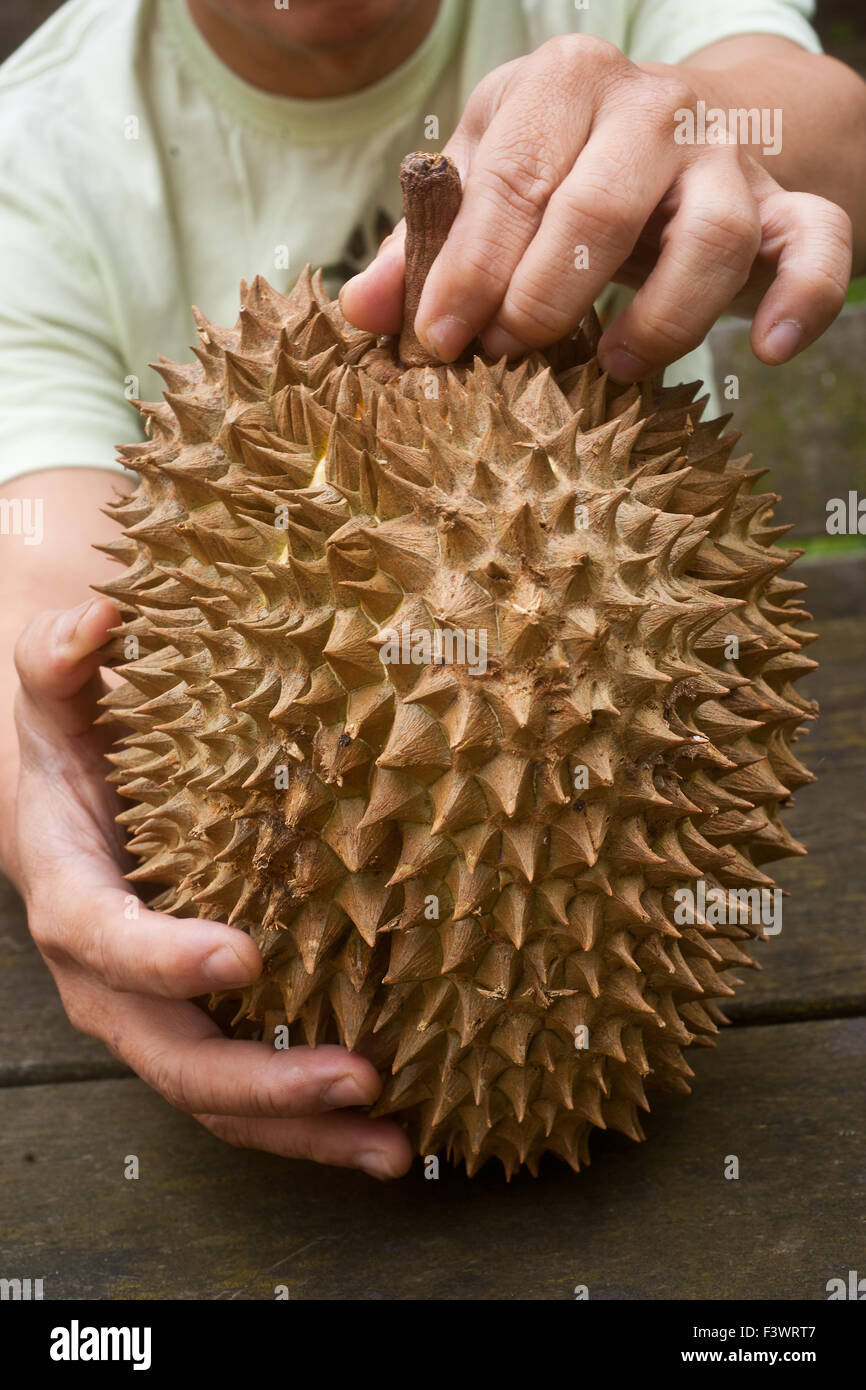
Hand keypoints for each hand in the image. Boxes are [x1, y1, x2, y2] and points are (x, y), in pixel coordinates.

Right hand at [13, 598, 410, 1178]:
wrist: (65, 806)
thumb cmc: (76, 746)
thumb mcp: (59, 697)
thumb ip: (63, 660)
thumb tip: (97, 619)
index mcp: (70, 893)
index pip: (104, 936)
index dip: (163, 955)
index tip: (241, 956)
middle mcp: (108, 975)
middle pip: (170, 1049)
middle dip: (260, 1077)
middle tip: (355, 1077)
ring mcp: (156, 1013)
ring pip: (216, 1096)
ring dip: (302, 1127)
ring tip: (393, 1144)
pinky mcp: (201, 1026)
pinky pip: (248, 1092)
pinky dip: (313, 1123)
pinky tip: (389, 1135)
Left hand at [341, 35, 852, 378]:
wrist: (673, 130)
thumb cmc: (559, 166)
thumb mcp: (488, 177)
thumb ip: (428, 241)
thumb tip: (360, 312)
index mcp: (564, 83)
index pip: (509, 178)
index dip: (469, 268)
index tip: (437, 340)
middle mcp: (652, 106)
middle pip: (598, 207)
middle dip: (543, 296)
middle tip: (508, 358)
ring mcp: (727, 155)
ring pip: (710, 236)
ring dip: (657, 317)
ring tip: (609, 366)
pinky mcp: (785, 203)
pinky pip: (815, 243)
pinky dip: (804, 297)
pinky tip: (766, 351)